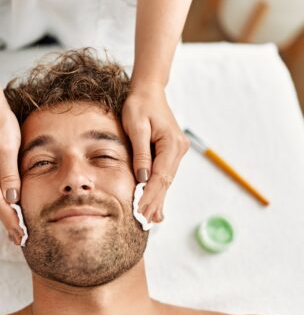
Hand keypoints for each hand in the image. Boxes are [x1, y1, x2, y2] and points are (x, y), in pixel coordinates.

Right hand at [0, 96, 22, 244]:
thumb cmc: (0, 123)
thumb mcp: (8, 148)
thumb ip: (10, 175)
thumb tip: (13, 200)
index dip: (10, 219)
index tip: (21, 234)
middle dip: (9, 221)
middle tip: (21, 240)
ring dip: (7, 212)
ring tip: (18, 230)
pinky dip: (4, 200)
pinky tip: (12, 209)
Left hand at [121, 82, 189, 223]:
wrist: (149, 91)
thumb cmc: (139, 105)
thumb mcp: (136, 126)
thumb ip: (140, 153)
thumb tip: (142, 178)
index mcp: (171, 144)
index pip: (160, 176)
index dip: (150, 195)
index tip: (141, 211)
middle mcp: (178, 149)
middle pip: (165, 182)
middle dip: (155, 202)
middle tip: (146, 222)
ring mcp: (177, 151)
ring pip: (166, 180)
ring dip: (157, 198)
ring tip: (151, 218)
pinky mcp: (172, 151)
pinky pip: (165, 174)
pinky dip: (158, 188)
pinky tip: (155, 202)